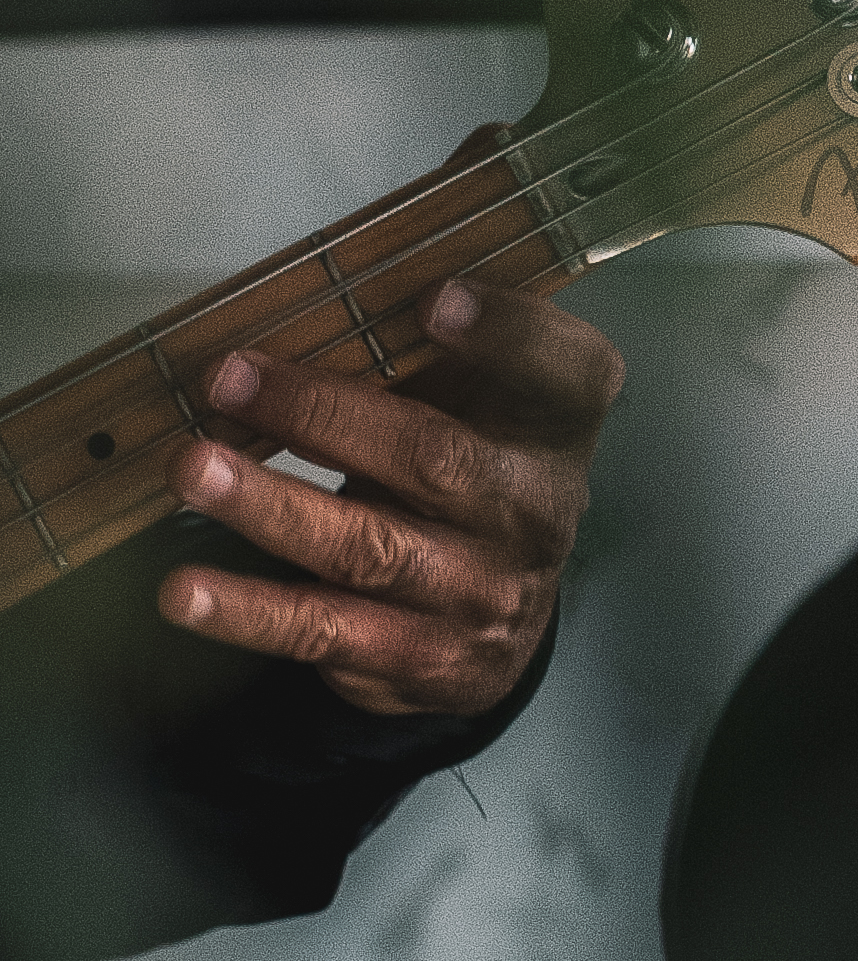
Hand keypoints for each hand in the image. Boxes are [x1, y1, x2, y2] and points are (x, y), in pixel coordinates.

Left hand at [161, 277, 619, 728]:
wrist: (501, 615)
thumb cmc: (467, 476)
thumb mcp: (477, 409)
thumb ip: (426, 359)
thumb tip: (297, 304)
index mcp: (553, 430)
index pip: (567, 373)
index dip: (508, 335)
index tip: (432, 301)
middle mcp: (534, 512)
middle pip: (438, 458)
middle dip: (322, 416)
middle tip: (227, 380)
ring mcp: (484, 595)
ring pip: (370, 549)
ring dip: (270, 508)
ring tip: (192, 471)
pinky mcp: (428, 660)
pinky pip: (327, 631)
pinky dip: (251, 610)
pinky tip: (187, 592)